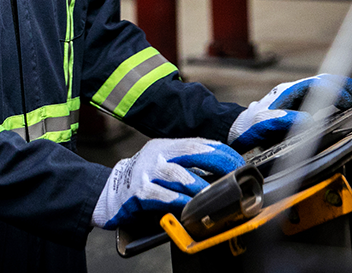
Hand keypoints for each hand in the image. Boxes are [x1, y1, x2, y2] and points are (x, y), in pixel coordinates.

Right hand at [91, 138, 244, 229]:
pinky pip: (163, 196)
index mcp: (166, 146)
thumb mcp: (164, 163)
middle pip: (192, 153)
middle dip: (218, 164)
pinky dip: (179, 202)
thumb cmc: (145, 179)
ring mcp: (147, 172)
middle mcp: (157, 155)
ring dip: (200, 187)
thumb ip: (187, 164)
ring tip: (214, 196)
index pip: (200, 143)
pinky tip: (190, 208)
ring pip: (179, 176)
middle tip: (235, 178)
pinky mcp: (139, 192)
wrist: (111, 192)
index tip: (239, 164)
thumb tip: (224, 172)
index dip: (222, 152)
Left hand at [227, 74, 351, 151]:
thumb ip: (280, 120)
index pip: (313, 86)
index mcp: (285, 93)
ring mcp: (296, 99)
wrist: (236, 129)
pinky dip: (336, 100)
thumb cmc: (247, 128)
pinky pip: (321, 99)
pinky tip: (348, 107)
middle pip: (323, 82)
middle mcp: (292, 92)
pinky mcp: (299, 108)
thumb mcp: (260, 124)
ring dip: (343, 91)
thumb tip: (307, 119)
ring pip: (323, 88)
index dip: (332, 91)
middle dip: (345, 86)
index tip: (347, 101)